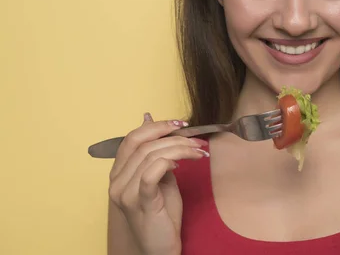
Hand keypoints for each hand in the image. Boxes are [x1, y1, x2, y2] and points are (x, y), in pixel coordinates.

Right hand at [108, 113, 208, 254]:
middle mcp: (116, 182)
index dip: (156, 126)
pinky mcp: (140, 202)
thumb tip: (152, 122)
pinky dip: (168, 162)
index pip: (131, 138)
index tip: (180, 124)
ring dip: (180, 149)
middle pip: (143, 144)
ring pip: (151, 155)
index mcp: (118, 173)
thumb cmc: (162, 214)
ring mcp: (125, 193)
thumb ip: (157, 155)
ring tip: (198, 152)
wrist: (161, 247)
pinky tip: (181, 164)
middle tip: (197, 141)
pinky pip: (151, 173)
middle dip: (174, 137)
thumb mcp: (160, 178)